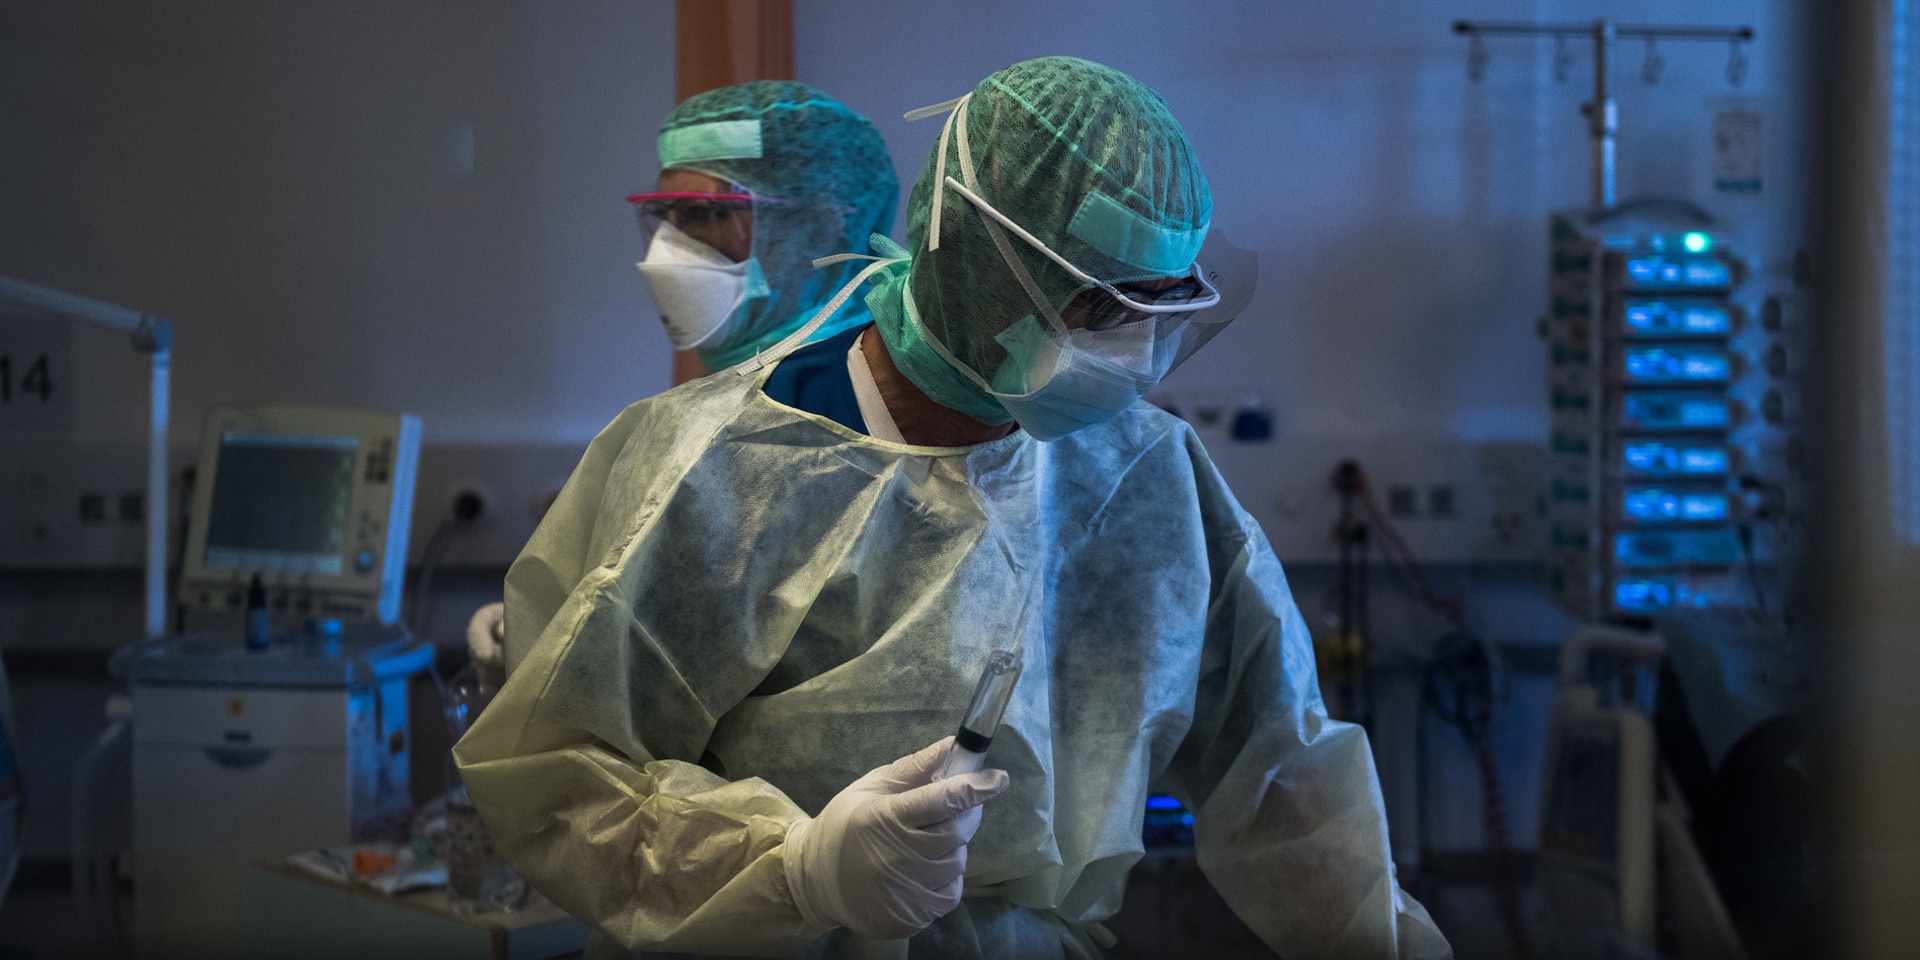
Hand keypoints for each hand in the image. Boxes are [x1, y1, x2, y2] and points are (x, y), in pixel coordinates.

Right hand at [783, 737, 1008, 939]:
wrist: (813, 881)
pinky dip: (946, 877)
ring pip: (957, 862)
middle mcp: (898, 857)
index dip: (975, 788)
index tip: (998, 779)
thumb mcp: (871, 788)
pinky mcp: (911, 917)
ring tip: (927, 842)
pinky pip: (950, 893)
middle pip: (957, 832)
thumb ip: (914, 769)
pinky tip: (925, 869)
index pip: (942, 800)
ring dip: (953, 848)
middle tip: (957, 807)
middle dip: (966, 815)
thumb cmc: (843, 826)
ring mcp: (906, 892)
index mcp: (886, 818)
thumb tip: (953, 745)